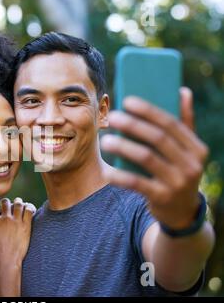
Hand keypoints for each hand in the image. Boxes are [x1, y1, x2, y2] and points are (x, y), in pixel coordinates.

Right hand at [0, 197, 35, 265]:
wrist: (6, 262)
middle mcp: (4, 218)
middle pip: (5, 202)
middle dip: (6, 203)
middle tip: (8, 205)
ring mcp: (16, 221)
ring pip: (18, 203)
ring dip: (19, 202)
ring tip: (20, 203)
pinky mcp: (26, 226)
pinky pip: (29, 210)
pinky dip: (30, 207)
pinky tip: (29, 209)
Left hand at [101, 87, 208, 229]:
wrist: (182, 212)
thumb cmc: (178, 172)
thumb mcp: (187, 151)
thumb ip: (185, 122)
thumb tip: (183, 90)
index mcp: (196, 148)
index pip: (171, 123)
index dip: (148, 111)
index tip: (127, 100)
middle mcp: (191, 164)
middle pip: (158, 138)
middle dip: (133, 125)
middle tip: (112, 117)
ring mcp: (178, 182)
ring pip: (147, 159)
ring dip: (123, 147)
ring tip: (104, 141)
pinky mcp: (162, 198)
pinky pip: (138, 184)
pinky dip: (120, 176)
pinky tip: (106, 171)